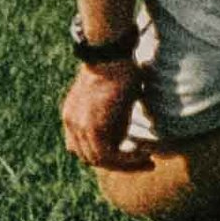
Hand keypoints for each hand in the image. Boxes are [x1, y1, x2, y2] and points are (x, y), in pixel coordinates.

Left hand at [61, 57, 153, 172]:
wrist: (109, 56)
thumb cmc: (116, 68)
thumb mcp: (110, 97)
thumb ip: (111, 117)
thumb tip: (126, 133)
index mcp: (72, 116)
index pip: (82, 149)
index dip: (105, 157)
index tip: (128, 154)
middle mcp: (72, 124)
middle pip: (91, 158)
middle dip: (118, 165)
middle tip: (144, 163)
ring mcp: (80, 127)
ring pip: (102, 160)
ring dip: (127, 165)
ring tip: (148, 161)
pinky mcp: (93, 129)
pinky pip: (110, 156)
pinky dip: (129, 159)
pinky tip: (145, 153)